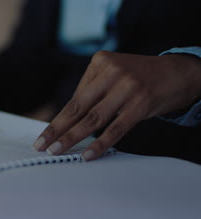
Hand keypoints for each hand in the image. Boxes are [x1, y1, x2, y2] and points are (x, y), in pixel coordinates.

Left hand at [33, 51, 200, 160]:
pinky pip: (115, 128)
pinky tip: (87, 154)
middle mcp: (112, 71)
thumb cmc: (140, 78)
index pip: (75, 97)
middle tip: (41, 145)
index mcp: (100, 62)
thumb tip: (67, 121)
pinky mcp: (141, 103)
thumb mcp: (114, 75)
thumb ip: (93, 92)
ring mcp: (127, 87)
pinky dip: (99, 143)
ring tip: (56, 150)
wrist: (179, 73)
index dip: (59, 119)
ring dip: (71, 137)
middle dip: (57, 128)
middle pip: (78, 107)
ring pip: (93, 119)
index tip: (45, 134)